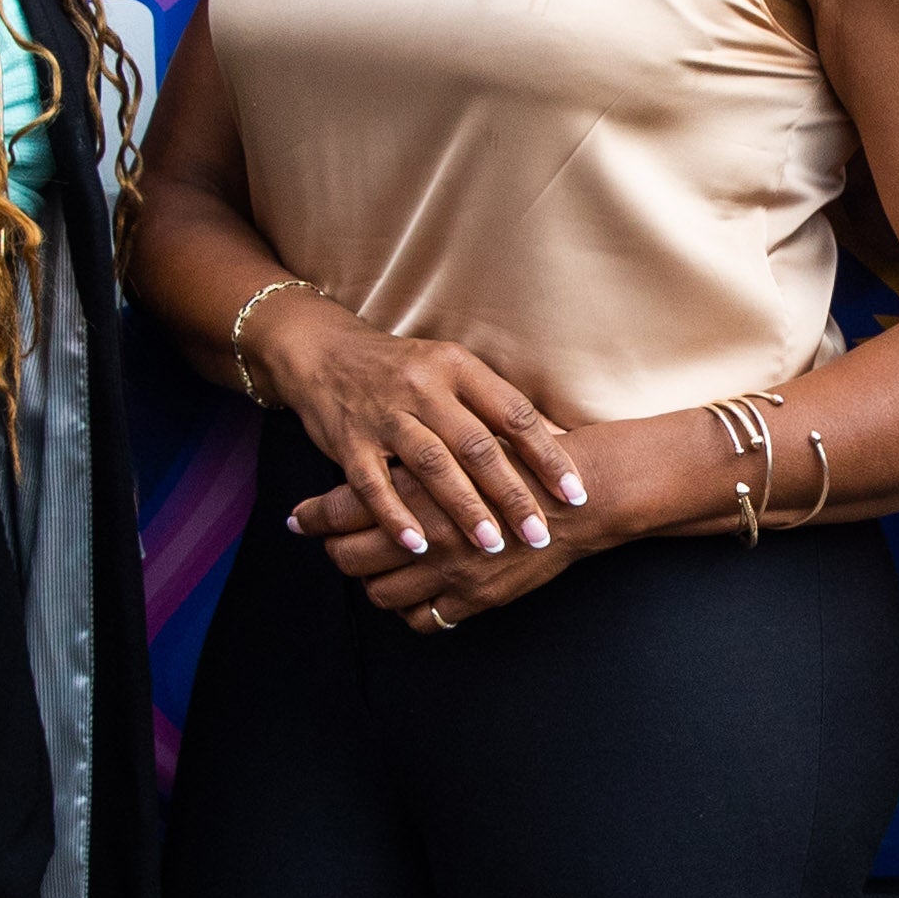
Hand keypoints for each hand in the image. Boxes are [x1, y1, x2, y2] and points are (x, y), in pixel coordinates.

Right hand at [249, 293, 584, 568]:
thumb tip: (564, 440)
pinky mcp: (349, 440)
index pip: (513, 413)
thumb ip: (499, 406)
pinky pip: (373, 483)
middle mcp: (424, 386)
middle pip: (477, 445)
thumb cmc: (404, 371)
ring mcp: (385, 413)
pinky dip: (396, 516)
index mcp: (458, 367)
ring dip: (463, 509)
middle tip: (538, 534)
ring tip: (490, 546)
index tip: (574, 494)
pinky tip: (418, 546)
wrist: (324, 351)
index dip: (547, 455)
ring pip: (432, 465)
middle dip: (512, 494)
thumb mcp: (454, 373)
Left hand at [317, 394, 722, 628]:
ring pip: (380, 592)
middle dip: (333, 551)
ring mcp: (449, 570)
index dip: (314, 516)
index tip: (299, 518)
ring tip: (371, 568)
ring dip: (370, 582)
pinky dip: (409, 610)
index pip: (343, 506)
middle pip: (350, 556)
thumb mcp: (467, 433)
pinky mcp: (475, 598)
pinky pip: (422, 618)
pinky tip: (411, 593)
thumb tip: (375, 450)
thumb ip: (419, 446)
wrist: (586, 490)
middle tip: (331, 544)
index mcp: (418, 484)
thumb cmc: (528, 453)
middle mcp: (426, 531)